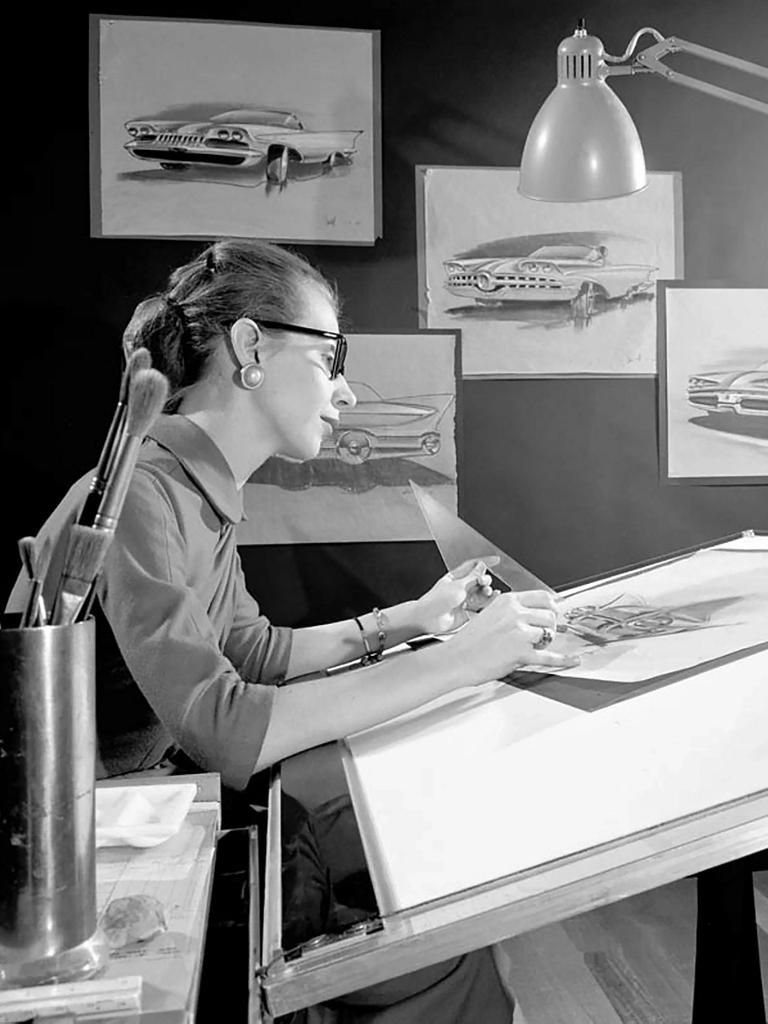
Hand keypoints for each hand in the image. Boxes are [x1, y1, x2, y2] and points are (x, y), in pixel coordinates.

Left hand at [414, 557, 499, 635]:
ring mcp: (464, 600)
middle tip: (484, 582)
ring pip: (481, 593)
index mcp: (455, 577)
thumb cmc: (437, 600)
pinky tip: (493, 599)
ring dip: (487, 591)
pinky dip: (488, 603)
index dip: (485, 562)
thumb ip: (473, 576)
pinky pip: (481, 606)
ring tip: (488, 592)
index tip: (496, 560)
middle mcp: (460, 588)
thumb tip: (482, 566)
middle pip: (479, 580)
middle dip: (485, 579)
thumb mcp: (458, 585)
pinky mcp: (467, 613)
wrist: (429, 619)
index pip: (472, 566)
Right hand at [450, 589, 579, 678]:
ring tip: (529, 648)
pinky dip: (564, 659)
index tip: (555, 613)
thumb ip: (512, 612)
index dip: (552, 607)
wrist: (456, 659)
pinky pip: (549, 656)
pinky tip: (573, 659)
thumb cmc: (470, 641)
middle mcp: (515, 613)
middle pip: (550, 616)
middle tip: (540, 636)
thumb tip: (535, 614)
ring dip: (544, 643)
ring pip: (549, 635)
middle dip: (548, 627)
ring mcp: (519, 632)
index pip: (543, 597)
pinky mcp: (521, 653)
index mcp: (508, 601)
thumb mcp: (490, 614)